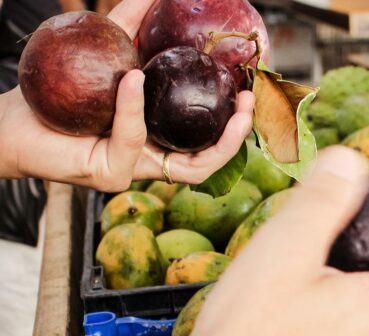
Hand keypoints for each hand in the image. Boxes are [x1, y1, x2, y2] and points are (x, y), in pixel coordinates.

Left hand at [0, 0, 253, 190]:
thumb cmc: (56, 97)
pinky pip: (132, 142)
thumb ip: (128, 30)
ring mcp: (133, 172)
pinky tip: (134, 79)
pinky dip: (133, 109)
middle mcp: (151, 161)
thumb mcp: (100, 57)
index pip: (205, 142)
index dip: (231, 125)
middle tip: (247, 104)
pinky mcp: (110, 175)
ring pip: (190, 169)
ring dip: (218, 142)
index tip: (246, 92)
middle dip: (235, 137)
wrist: (13, 124)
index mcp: (155, 141)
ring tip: (232, 106)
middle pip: (208, 163)